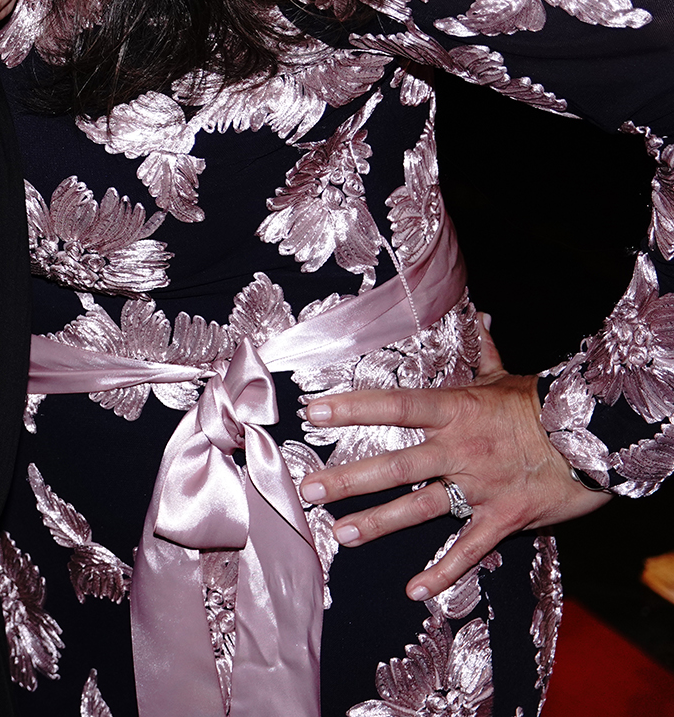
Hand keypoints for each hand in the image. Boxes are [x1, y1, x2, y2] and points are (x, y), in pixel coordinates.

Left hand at [296, 326, 610, 599]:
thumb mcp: (505, 376)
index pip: (394, 406)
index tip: (313, 412)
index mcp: (456, 411)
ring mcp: (481, 486)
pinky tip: (415, 589)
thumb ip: (482, 352)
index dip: (353, 407)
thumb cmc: (544, 405)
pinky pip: (470, 548)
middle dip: (349, 478)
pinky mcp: (505, 518)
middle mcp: (460, 449)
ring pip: (420, 507)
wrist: (598, 438)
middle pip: (396, 465)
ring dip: (378, 523)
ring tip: (340, 533)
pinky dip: (443, 571)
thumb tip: (475, 316)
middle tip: (308, 489)